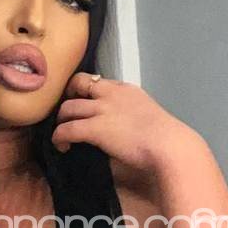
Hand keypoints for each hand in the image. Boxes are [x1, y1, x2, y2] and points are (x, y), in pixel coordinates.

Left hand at [52, 72, 198, 174]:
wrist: (169, 146)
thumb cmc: (165, 139)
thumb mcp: (147, 116)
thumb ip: (131, 116)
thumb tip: (122, 131)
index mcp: (126, 90)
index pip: (98, 80)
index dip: (86, 90)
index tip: (83, 102)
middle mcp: (111, 94)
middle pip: (78, 84)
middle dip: (68, 97)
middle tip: (66, 114)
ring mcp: (102, 110)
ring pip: (68, 107)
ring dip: (61, 120)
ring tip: (62, 134)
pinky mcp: (94, 128)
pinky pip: (66, 129)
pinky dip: (59, 137)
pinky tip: (61, 146)